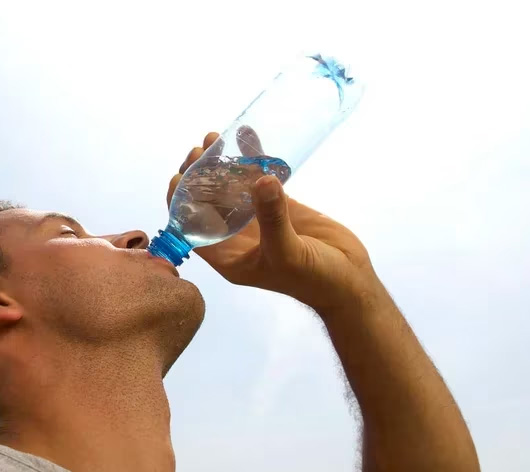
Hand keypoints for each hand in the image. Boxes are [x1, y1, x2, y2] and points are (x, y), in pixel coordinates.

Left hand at [167, 129, 383, 314]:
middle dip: (198, 176)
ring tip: (213, 138)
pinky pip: (259, 178)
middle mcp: (235, 235)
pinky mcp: (279, 203)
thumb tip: (261, 180)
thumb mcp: (287, 252)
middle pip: (206, 201)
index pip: (191, 228)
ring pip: (230, 186)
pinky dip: (252, 157)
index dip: (180, 203)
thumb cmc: (313, 279)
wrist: (349, 280)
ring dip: (220, 163)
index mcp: (226, 255)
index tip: (180, 177)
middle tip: (198, 151)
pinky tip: (245, 134)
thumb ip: (273, 218)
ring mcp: (257, 217)